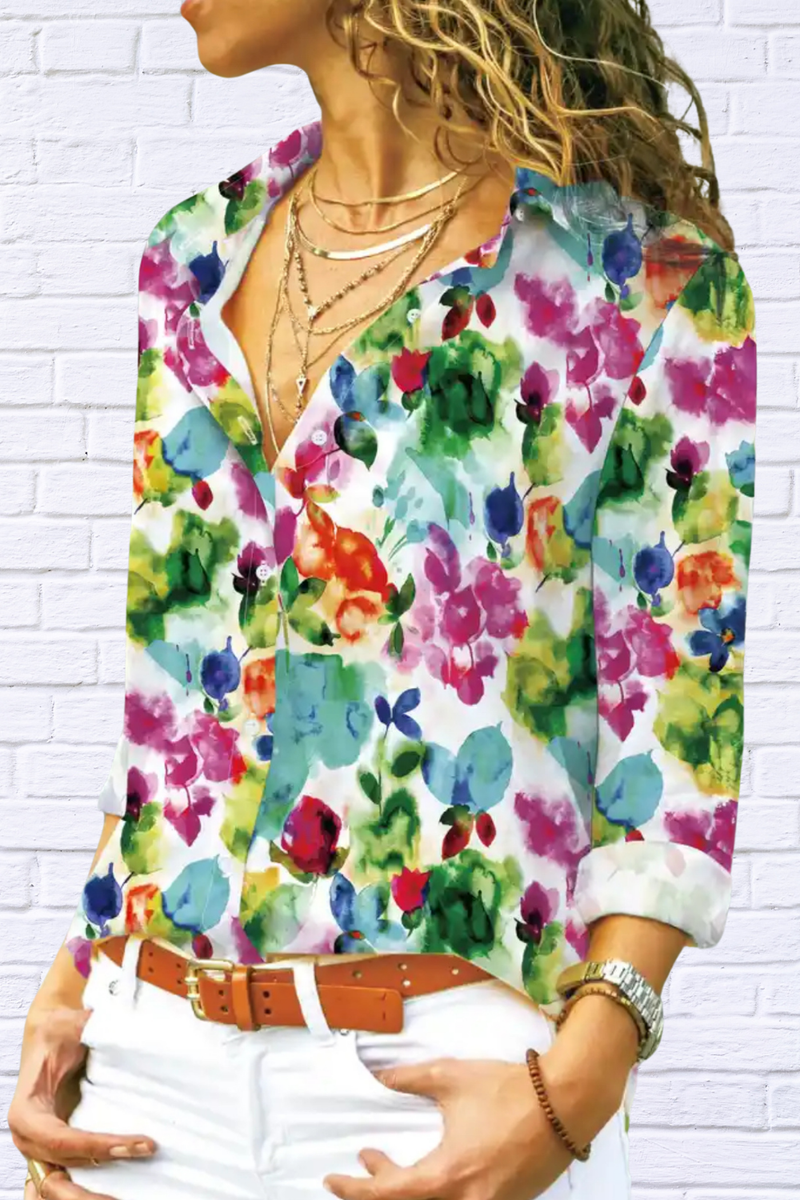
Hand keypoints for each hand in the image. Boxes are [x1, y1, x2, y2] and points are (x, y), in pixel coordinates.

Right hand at [10, 1002, 156, 1199]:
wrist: (51, 1035)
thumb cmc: (58, 1032)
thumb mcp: (71, 1025)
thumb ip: (88, 1027)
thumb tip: (119, 1029)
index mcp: (27, 1113)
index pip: (61, 1140)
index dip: (97, 1147)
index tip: (135, 1146)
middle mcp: (30, 1139)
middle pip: (54, 1180)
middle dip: (88, 1195)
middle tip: (127, 1196)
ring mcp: (40, 1151)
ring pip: (55, 1191)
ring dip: (85, 1199)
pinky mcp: (55, 1153)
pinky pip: (61, 1185)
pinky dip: (79, 1196)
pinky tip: (107, 1197)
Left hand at [322, 1054, 578, 1199]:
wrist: (565, 1101)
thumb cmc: (510, 1090)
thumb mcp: (451, 1077)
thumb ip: (409, 1080)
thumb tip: (380, 1077)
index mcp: (447, 1176)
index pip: (386, 1195)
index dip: (354, 1189)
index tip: (333, 1177)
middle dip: (376, 1190)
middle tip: (364, 1163)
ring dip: (405, 1191)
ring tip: (388, 1166)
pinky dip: (435, 1192)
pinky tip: (430, 1169)